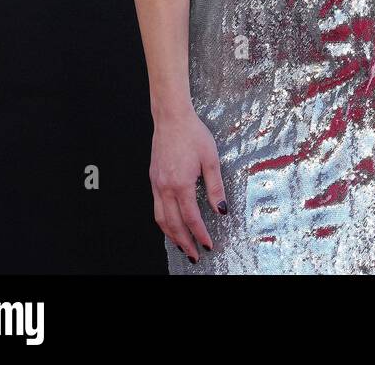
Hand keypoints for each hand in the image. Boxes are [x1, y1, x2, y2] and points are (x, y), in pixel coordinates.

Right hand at [150, 107, 226, 262]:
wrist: (172, 118)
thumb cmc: (192, 134)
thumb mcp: (211, 159)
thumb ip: (216, 187)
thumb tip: (221, 209)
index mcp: (181, 184)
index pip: (191, 218)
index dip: (200, 234)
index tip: (208, 245)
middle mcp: (165, 187)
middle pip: (173, 224)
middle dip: (184, 243)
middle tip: (194, 255)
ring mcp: (156, 184)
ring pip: (160, 219)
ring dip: (171, 236)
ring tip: (182, 245)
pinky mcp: (153, 179)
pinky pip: (156, 207)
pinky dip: (163, 221)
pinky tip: (171, 224)